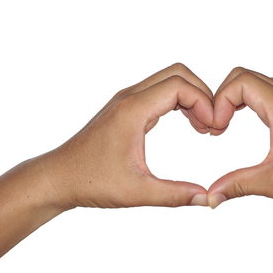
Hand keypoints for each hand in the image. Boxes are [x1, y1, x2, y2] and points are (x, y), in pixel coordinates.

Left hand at [38, 63, 213, 209]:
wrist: (58, 177)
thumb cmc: (90, 181)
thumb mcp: (137, 192)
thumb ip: (175, 195)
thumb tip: (206, 198)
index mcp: (133, 110)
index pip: (180, 85)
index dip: (204, 102)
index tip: (213, 128)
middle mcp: (130, 98)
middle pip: (178, 74)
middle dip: (202, 94)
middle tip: (212, 125)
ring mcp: (126, 101)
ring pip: (169, 81)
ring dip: (191, 98)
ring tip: (202, 127)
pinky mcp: (126, 109)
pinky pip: (159, 93)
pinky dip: (178, 102)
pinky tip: (187, 124)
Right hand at [207, 67, 272, 215]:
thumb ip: (236, 185)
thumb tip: (210, 196)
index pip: (240, 82)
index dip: (219, 101)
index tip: (215, 129)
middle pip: (244, 76)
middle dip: (222, 97)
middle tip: (216, 126)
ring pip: (257, 83)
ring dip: (235, 98)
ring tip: (225, 125)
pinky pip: (268, 93)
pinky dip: (249, 102)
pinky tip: (245, 123)